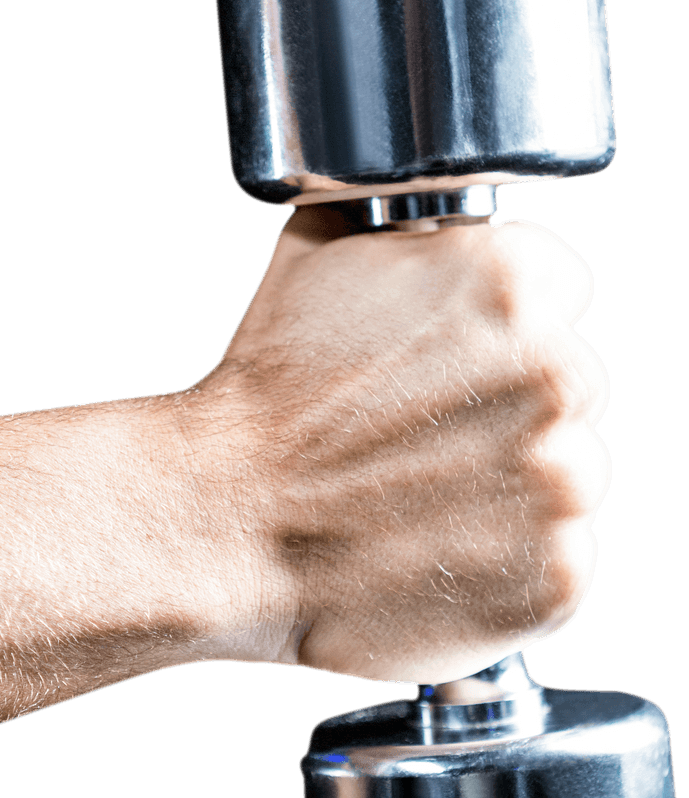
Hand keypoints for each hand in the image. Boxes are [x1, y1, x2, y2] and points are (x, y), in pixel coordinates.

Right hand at [178, 207, 609, 684]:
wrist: (227, 522)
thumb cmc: (265, 401)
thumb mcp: (317, 260)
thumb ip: (400, 227)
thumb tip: (423, 220)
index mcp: (514, 282)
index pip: (563, 289)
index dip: (505, 327)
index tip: (463, 362)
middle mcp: (558, 376)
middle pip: (570, 386)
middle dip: (513, 408)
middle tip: (429, 438)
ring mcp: (562, 484)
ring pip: (568, 474)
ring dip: (515, 487)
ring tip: (427, 500)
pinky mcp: (553, 577)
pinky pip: (558, 558)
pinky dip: (511, 562)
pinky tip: (438, 549)